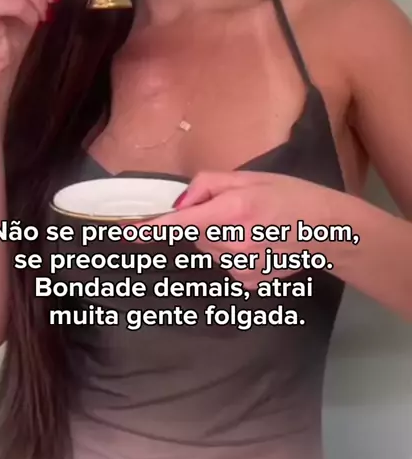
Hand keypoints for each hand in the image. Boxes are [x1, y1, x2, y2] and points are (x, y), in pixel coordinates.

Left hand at [157, 171, 340, 288]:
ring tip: (253, 227)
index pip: (182, 223)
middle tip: (235, 210)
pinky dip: (235, 253)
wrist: (328, 230)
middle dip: (204, 223)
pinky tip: (260, 244)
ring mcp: (242, 267)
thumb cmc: (290, 195)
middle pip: (196, 235)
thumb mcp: (250, 177)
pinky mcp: (250, 282)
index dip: (153, 228)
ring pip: (210, 251)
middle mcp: (234, 243)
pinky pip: (226, 265)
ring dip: (220, 238)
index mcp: (233, 211)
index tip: (129, 233)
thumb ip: (208, 185)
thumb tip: (180, 205)